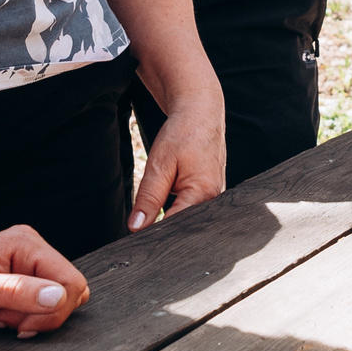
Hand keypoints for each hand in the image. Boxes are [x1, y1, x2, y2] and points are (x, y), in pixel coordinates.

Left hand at [0, 225, 90, 337]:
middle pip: (69, 294)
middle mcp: (32, 250)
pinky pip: (44, 307)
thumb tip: (58, 296)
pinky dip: (24, 320)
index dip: (51, 311)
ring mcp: (29, 266)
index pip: (71, 282)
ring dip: (29, 319)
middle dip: (37, 316)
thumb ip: (16, 292)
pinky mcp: (24, 281)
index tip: (16, 322)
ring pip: (58, 304)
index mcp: (25, 244)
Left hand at [132, 90, 224, 226]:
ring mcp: (214, 196)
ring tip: (160, 203)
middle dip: (163, 227)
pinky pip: (192, 207)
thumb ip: (148, 198)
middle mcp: (214, 199)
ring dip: (171, 216)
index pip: (176, 226)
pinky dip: (178, 206)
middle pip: (184, 225)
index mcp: (203, 193)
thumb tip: (137, 227)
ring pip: (187, 216)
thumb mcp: (159, 165)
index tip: (139, 237)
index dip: (156, 234)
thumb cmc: (183, 134)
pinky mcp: (210, 192)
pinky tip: (170, 197)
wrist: (200, 113)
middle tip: (145, 221)